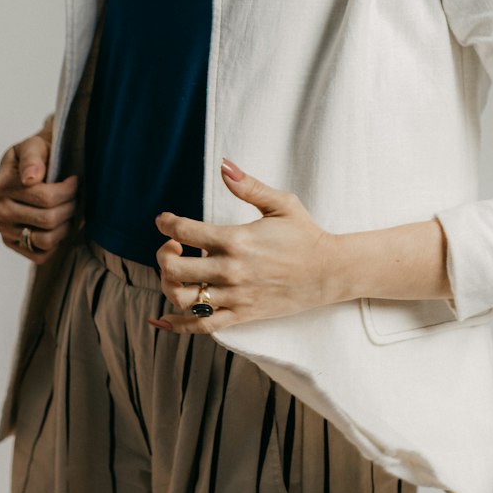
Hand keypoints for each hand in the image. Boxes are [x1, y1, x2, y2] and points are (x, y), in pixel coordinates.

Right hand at [0, 119, 77, 264]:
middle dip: (70, 207)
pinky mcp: (12, 244)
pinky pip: (40, 255)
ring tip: (68, 211)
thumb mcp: (34, 146)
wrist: (32, 168)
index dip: (68, 190)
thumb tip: (30, 178)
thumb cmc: (37, 155)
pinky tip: (58, 225)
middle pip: (49, 219)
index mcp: (2, 184)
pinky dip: (55, 243)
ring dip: (65, 226)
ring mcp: (4, 229)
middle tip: (76, 196)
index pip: (46, 197)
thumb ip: (32, 158)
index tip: (75, 180)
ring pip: (46, 239)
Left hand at [149, 158, 333, 333]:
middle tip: (172, 246)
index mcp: (236, 239)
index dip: (167, 223)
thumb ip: (249, 185)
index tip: (164, 220)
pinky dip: (177, 324)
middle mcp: (231, 270)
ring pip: (183, 298)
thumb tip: (224, 165)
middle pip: (174, 268)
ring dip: (168, 284)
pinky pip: (201, 326)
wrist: (329, 271)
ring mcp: (235, 296)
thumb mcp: (281, 204)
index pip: (185, 231)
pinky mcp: (241, 315)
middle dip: (164, 254)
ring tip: (177, 273)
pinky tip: (163, 317)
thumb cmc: (305, 235)